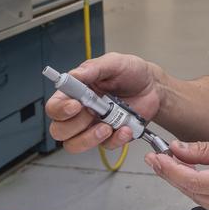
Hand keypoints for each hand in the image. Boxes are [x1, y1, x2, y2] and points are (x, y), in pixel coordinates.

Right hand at [45, 53, 163, 152]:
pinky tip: (126, 128)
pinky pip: (105, 146)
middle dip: (74, 126)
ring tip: (108, 126)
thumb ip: (94, 68)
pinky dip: (116, 139)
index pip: (54, 107)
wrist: (153, 87)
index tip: (76, 105)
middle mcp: (80, 112)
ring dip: (90, 138)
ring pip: (75, 145)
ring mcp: (93, 126)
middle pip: (59, 130)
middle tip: (93, 113)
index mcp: (76, 92)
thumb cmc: (131, 72)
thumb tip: (74, 75)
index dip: (60, 110)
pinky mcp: (110, 136)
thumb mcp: (114, 63)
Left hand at [144, 139, 208, 209]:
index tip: (157, 157)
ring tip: (168, 162)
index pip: (194, 181)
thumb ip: (203, 151)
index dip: (171, 170)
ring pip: (196, 198)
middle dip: (171, 173)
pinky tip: (185, 174)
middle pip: (192, 191)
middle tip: (156, 157)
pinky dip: (193, 187)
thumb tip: (176, 150)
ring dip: (180, 180)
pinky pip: (205, 201)